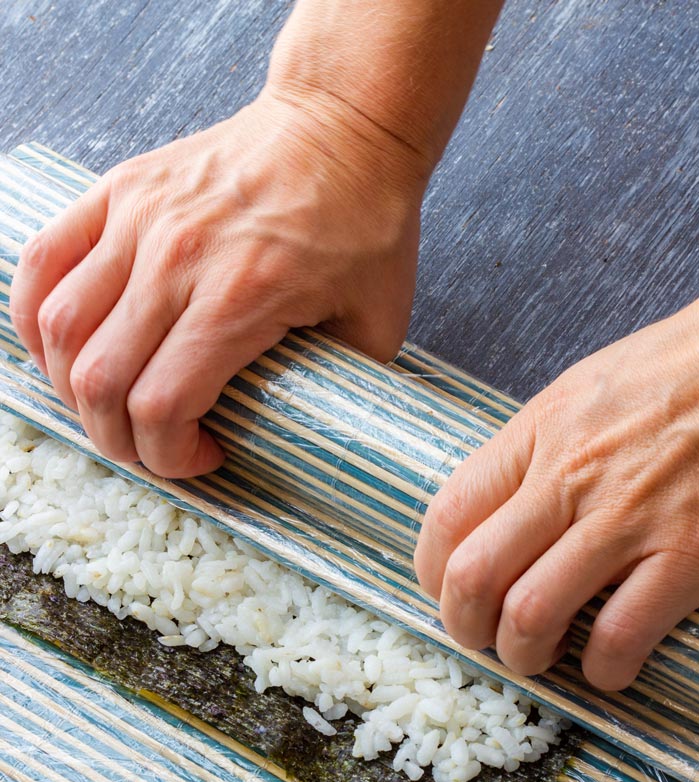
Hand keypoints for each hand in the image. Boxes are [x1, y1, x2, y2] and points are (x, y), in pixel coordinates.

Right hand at [10, 87, 424, 476]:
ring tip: (107, 404)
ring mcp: (139, 220)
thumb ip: (335, 388)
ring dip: (71, 387)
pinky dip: (35, 316)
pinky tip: (60, 347)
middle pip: (99, 381)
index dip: (168, 457)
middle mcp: (177, 261)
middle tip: (150, 445)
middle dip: (118, 439)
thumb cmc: (364, 223)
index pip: (160, 407)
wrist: (343, 123)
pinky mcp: (119, 190)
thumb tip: (301, 433)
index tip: (202, 457)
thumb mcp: (377, 324)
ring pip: (59, 329)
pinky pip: (43, 261)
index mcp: (240, 299)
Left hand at [414, 300, 698, 691]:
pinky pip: (619, 636)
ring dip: (523, 653)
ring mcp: (628, 520)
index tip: (442, 589)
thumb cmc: (671, 376)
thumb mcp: (579, 393)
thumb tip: (489, 513)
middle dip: (463, 625)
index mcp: (539, 433)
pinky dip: (602, 668)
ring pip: (532, 615)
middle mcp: (571, 478)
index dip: (429, 570)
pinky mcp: (685, 556)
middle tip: (481, 636)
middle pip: (474, 575)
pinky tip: (604, 662)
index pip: (448, 514)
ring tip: (539, 651)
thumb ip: (530, 451)